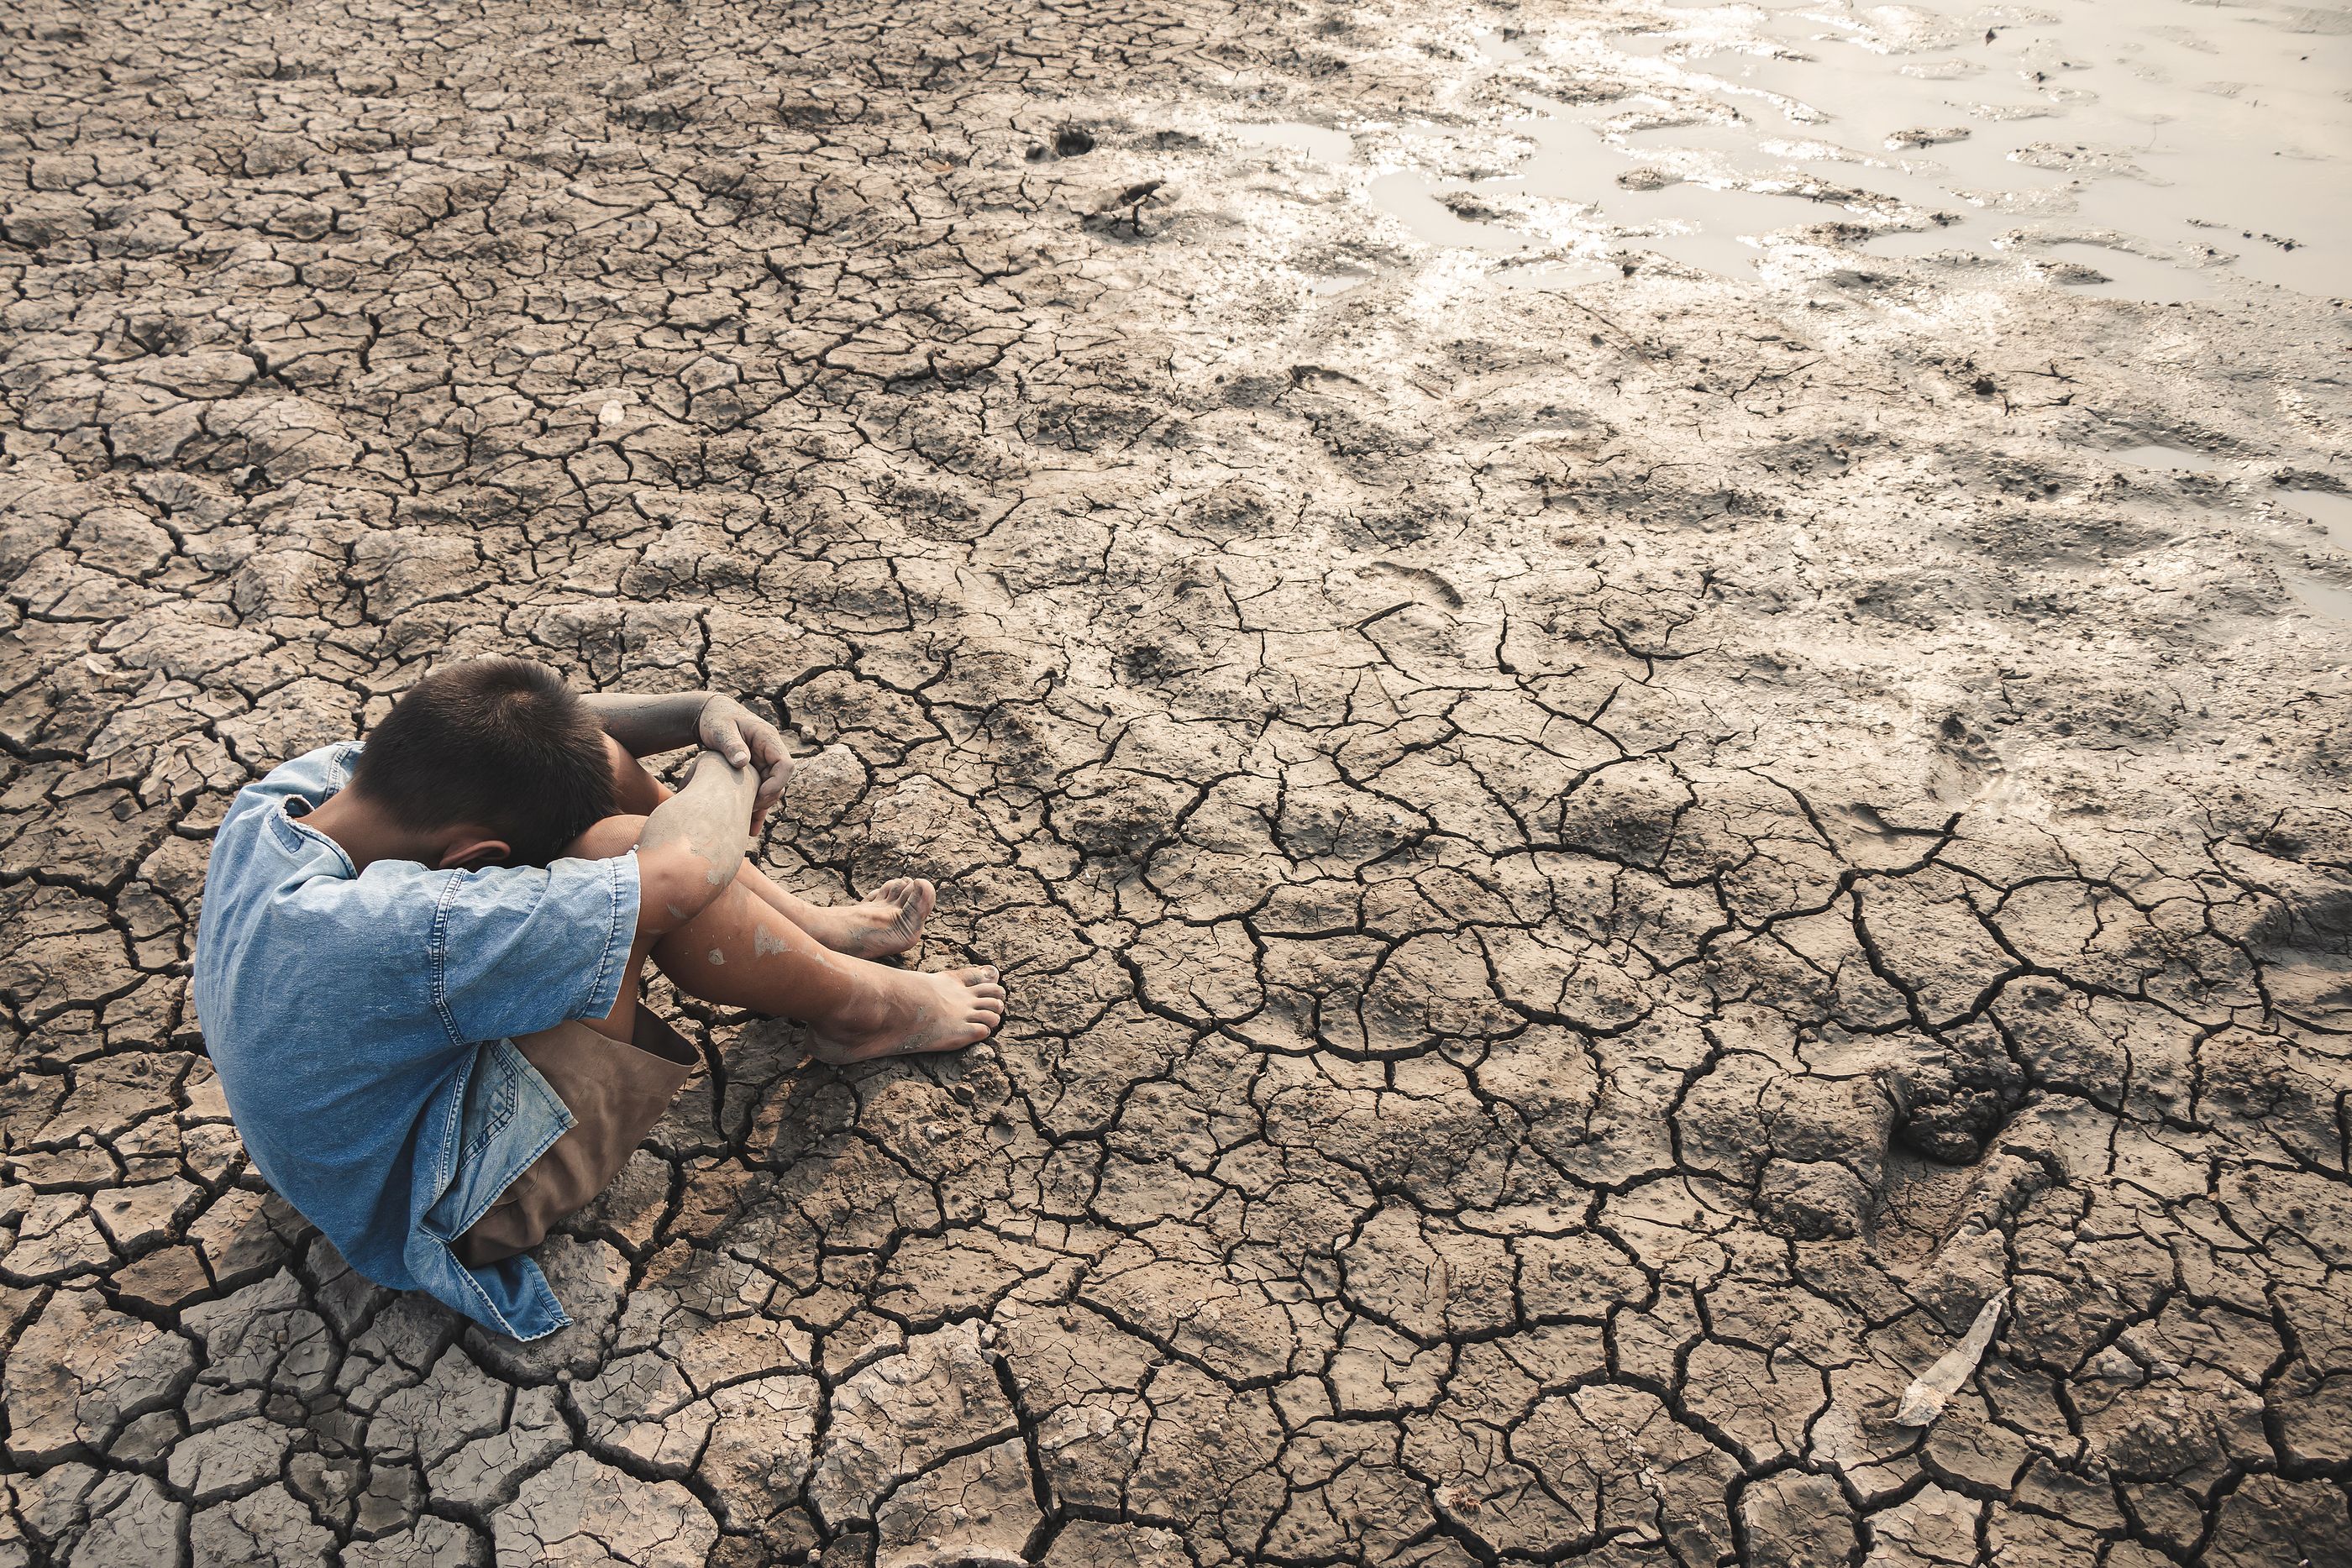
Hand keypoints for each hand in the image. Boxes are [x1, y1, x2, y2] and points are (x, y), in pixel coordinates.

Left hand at [697, 696, 796, 822]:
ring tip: (744, 824)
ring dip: (760, 807)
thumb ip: (731, 744)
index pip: (785, 765)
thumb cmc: (715, 720)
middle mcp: (770, 752)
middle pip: (780, 782)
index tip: (759, 796)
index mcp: (768, 739)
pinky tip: (748, 828)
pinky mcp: (754, 772)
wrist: (709, 716)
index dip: (777, 784)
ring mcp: (763, 763)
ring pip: (770, 791)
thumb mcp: (721, 730)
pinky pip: (759, 792)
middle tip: (746, 811)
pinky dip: (754, 808)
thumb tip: (742, 762)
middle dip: (766, 799)